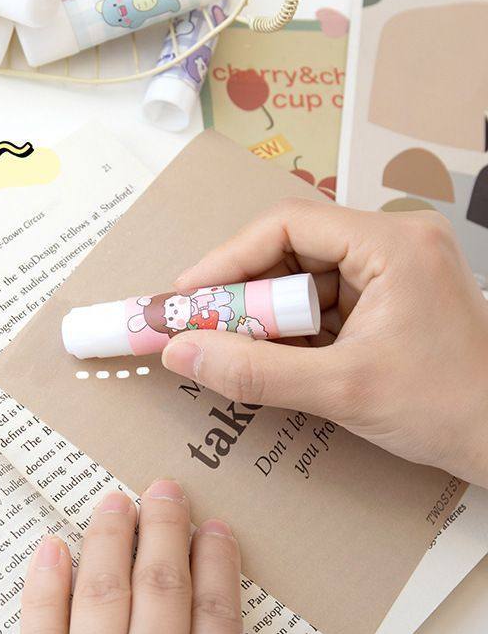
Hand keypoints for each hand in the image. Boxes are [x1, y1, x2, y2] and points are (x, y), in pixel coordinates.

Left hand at [19, 479, 319, 633]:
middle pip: (161, 596)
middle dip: (164, 537)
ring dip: (109, 546)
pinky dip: (43, 590)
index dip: (218, 568)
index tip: (216, 527)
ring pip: (102, 600)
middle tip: (165, 489)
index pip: (217, 622)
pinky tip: (49, 548)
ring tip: (114, 502)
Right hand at [161, 198, 487, 486]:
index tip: (188, 295)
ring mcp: (389, 271)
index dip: (228, 257)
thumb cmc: (450, 409)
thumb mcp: (342, 390)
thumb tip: (181, 352)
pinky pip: (320, 303)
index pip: (288, 224)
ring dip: (263, 315)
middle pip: (290, 249)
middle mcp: (391, 243)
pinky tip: (266, 354)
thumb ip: (254, 372)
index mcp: (392, 243)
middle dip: (243, 292)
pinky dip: (288, 330)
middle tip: (200, 325)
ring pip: (301, 278)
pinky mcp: (385, 299)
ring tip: (227, 346)